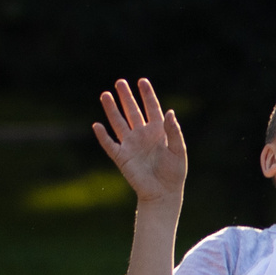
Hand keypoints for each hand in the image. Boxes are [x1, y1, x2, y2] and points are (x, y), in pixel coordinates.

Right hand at [93, 78, 187, 203]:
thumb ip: (174, 132)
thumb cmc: (174, 173)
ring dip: (112, 110)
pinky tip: (97, 125)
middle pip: (132, 111)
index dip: (147, 95)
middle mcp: (142, 135)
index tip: (142, 81)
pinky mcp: (122, 158)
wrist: (163, 193)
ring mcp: (131, 145)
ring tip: (105, 95)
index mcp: (158, 131)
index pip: (151, 108)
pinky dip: (103, 136)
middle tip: (120, 82)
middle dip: (126, 97)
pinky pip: (110, 145)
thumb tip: (169, 112)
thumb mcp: (178, 151)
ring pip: (119, 123)